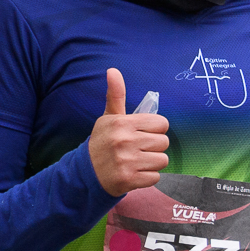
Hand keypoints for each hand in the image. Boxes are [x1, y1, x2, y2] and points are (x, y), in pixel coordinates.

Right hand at [88, 69, 170, 194]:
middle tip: (138, 149)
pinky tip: (134, 173)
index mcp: (122, 123)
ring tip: (136, 161)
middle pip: (164, 142)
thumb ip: (116, 95)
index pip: (162, 123)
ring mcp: (127, 162)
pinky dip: (147, 177)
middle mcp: (125, 141)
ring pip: (162, 160)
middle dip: (154, 147)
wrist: (85, 173)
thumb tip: (112, 70)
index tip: (143, 133)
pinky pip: (155, 177)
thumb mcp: (108, 117)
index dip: (155, 129)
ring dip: (152, 163)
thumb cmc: (102, 142)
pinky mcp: (129, 180)